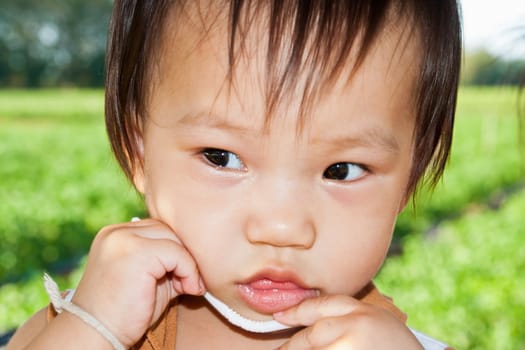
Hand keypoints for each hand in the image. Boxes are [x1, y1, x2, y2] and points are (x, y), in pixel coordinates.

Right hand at [71, 218, 204, 346]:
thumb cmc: (124, 313)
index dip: (176, 250)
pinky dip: (189, 272)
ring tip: (188, 287)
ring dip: (189, 264)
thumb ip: (166, 260)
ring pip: (174, 239)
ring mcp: (125, 240)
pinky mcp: (137, 253)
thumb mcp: (148, 277)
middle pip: (167, 230)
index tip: (184, 276)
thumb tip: (199, 253)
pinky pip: (177, 253)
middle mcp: (117, 232)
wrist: (97, 334)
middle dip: (184, 255)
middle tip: (190, 283)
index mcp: (115, 234)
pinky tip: (188, 290)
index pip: (158, 228)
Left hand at [274, 295, 422, 348]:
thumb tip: (312, 326)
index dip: (295, 312)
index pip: (319, 307)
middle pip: (311, 335)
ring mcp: (352, 347)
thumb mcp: (378, 320)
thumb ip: (349, 317)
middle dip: (293, 345)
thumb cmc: (399, 347)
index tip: (279, 317)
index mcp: (361, 310)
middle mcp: (355, 326)